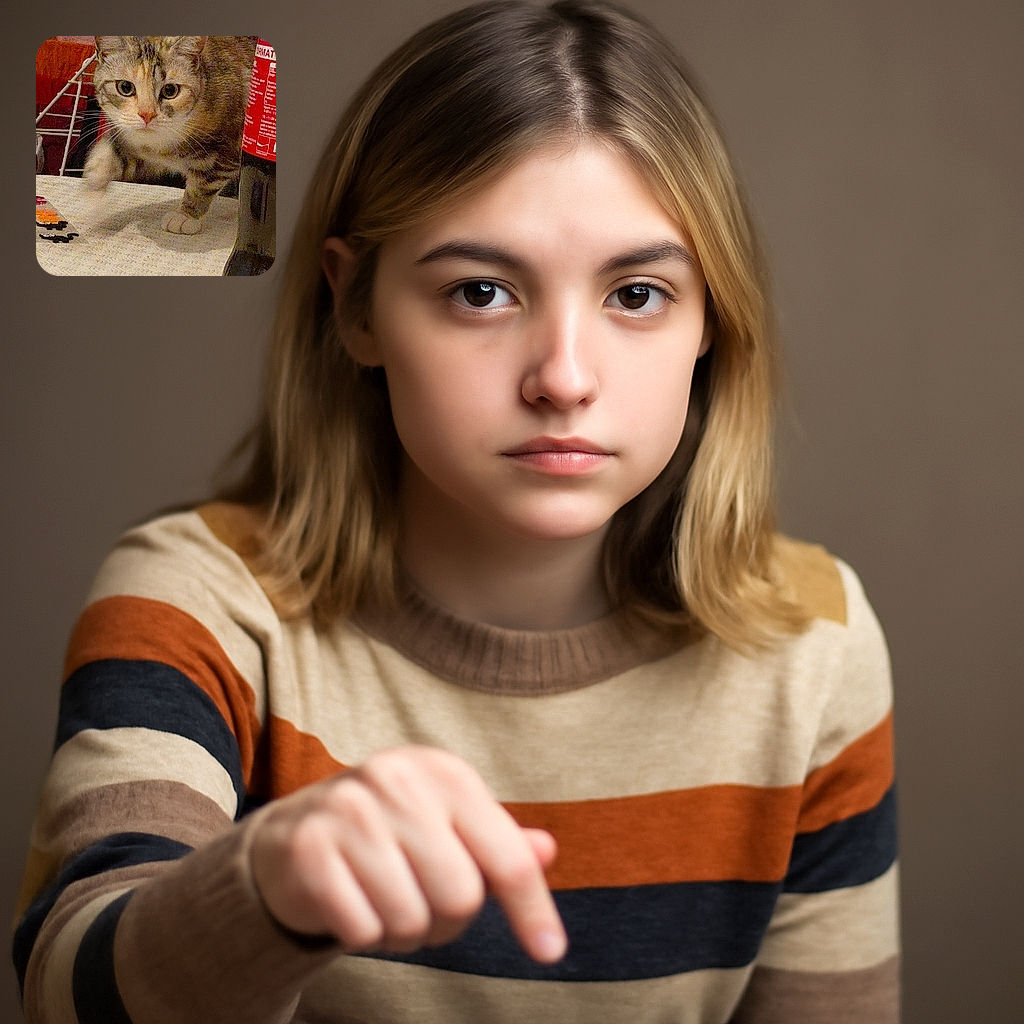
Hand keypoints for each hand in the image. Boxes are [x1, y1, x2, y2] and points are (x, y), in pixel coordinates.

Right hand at [250, 746, 565, 962]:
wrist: (296, 831)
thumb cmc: (392, 833)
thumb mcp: (449, 826)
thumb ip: (500, 843)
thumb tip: (546, 850)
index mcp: (445, 772)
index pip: (506, 855)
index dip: (531, 909)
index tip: (551, 952)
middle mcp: (399, 779)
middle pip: (460, 897)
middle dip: (446, 920)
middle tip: (421, 902)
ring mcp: (349, 808)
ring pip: (410, 919)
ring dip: (402, 930)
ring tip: (384, 898)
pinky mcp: (307, 845)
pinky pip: (361, 930)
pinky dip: (362, 935)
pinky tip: (352, 903)